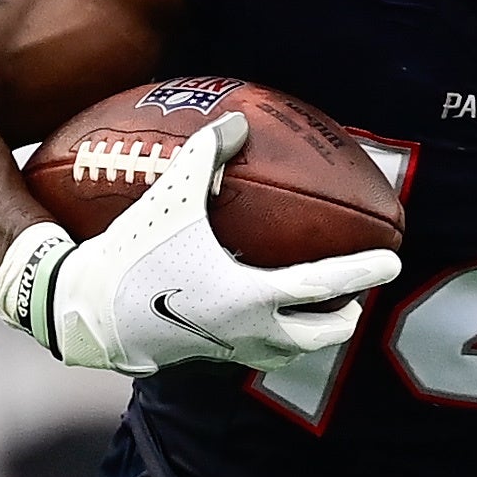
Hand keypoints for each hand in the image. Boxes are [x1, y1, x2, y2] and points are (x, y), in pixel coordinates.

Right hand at [39, 114, 401, 375]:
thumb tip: (237, 120)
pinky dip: (272, 336)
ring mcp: (226, 349)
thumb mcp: (171, 199)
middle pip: (319, 334)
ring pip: (289, 351)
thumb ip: (205, 156)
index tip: (392, 262)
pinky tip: (258, 315)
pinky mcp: (202, 356)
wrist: (85, 313)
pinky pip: (254, 350)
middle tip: (356, 296)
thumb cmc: (131, 254)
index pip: (323, 285)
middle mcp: (248, 331)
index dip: (362, 272)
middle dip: (344, 317)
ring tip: (318, 311)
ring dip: (310, 333)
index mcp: (251, 296)